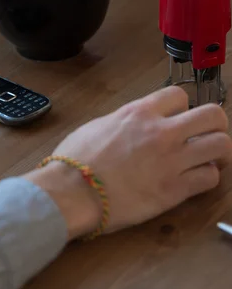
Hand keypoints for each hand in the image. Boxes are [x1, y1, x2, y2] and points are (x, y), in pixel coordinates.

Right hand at [26, 87, 231, 239]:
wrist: (71, 192)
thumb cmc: (75, 160)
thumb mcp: (98, 126)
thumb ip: (125, 121)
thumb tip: (135, 125)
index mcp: (140, 112)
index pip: (180, 95)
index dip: (182, 107)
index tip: (177, 119)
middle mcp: (162, 132)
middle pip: (213, 116)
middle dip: (214, 125)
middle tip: (204, 137)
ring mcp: (171, 161)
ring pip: (221, 145)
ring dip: (216, 152)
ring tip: (205, 159)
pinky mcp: (175, 190)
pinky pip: (210, 178)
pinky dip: (206, 178)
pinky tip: (193, 180)